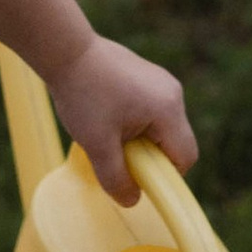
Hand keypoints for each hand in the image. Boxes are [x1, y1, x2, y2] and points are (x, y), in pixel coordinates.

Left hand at [41, 31, 197, 205]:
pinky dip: (134, 123)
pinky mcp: (147, 76)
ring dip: (139, 140)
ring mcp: (161, 81)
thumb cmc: (83, 94)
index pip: (185, 157)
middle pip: (175, 142)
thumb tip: (132, 201)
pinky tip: (105, 115)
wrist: (66, 50)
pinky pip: (151, 111)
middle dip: (149, 157)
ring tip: (107, 132)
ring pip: (162, 127)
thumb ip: (116, 178)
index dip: (164, 176)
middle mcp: (172, 92)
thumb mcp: (97, 145)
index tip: (136, 176)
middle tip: (116, 154)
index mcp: (168, 109)